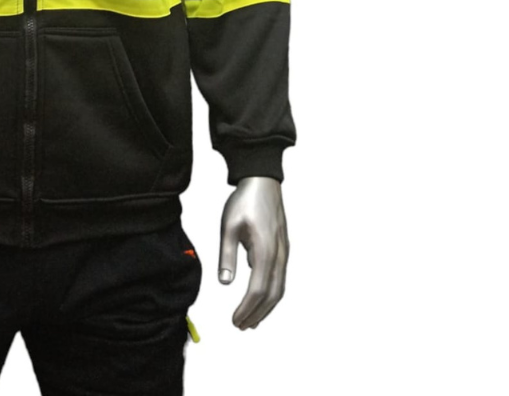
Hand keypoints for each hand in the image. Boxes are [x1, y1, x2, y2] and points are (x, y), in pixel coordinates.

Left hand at [218, 176, 288, 329]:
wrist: (263, 181)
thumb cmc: (244, 201)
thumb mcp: (228, 226)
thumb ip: (227, 255)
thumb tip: (224, 282)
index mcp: (266, 251)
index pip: (258, 289)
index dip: (247, 308)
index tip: (235, 320)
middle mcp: (280, 255)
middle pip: (272, 294)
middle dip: (257, 314)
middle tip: (241, 326)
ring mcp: (284, 253)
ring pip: (279, 289)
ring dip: (266, 307)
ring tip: (251, 320)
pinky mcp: (283, 249)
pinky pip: (280, 278)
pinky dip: (271, 294)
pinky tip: (259, 297)